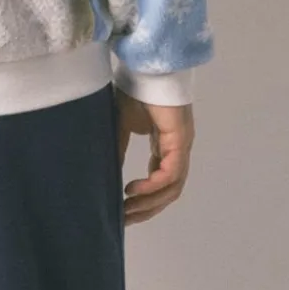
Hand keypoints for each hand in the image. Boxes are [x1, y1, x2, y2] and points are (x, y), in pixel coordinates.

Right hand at [113, 89, 194, 224]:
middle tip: (124, 220)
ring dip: (149, 204)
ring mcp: (182, 146)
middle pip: (168, 191)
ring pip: (172, 188)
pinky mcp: (180, 142)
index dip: (144, 200)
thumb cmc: (136, 90)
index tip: (123, 212)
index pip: (160, 181)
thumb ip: (117, 150)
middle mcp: (177, 150)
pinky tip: (132, 190)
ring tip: (126, 210)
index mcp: (165, 146)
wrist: (147, 69)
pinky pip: (170, 174)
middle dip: (146, 209)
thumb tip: (106, 176)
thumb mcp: (121, 126)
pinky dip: (152, 186)